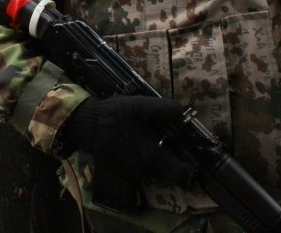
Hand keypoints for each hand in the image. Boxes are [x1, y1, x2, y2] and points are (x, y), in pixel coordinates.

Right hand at [60, 95, 196, 210]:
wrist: (87, 126)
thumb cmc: (116, 115)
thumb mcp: (140, 105)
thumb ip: (163, 109)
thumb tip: (183, 112)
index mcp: (153, 152)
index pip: (179, 173)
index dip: (189, 170)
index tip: (192, 160)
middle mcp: (145, 168)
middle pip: (168, 175)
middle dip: (174, 166)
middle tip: (174, 150)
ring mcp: (133, 174)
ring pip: (154, 174)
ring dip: (157, 165)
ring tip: (153, 148)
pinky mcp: (121, 174)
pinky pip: (138, 176)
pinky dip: (142, 168)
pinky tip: (138, 153)